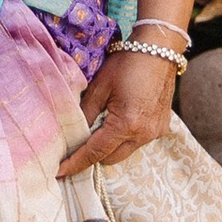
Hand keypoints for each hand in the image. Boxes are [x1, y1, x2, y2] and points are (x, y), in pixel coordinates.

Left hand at [58, 43, 178, 174]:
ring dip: (110, 145)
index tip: (59, 171)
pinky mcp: (162, 128)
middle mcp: (143, 135)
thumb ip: (85, 112)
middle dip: (92, 154)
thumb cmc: (127, 63)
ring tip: (99, 126)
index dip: (75, 163)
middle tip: (76, 143)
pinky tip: (118, 120)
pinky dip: (124, 137)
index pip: (94, 153)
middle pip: (110, 158)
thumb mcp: (100, 86)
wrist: (159, 49)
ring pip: (125, 151)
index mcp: (126, 124)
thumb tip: (73, 133)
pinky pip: (137, 141)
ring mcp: (155, 133)